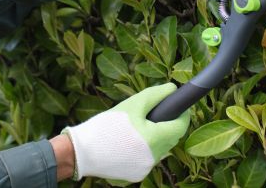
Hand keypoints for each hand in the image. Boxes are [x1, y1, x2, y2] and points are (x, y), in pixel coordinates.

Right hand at [62, 83, 189, 181]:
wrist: (82, 151)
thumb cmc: (107, 125)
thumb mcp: (132, 104)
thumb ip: (155, 95)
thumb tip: (172, 89)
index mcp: (155, 139)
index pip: (181, 126)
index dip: (183, 115)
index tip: (179, 107)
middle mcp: (154, 157)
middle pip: (171, 139)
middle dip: (167, 125)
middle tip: (152, 115)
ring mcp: (146, 169)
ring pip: (160, 150)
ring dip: (155, 138)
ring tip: (136, 129)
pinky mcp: (137, 176)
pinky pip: (148, 160)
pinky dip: (144, 150)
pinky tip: (128, 143)